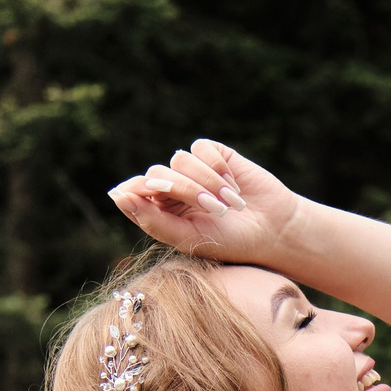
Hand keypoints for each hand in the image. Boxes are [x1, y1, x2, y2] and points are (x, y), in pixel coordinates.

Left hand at [108, 140, 306, 268]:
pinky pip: (201, 148)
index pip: (134, 192)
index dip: (137, 191)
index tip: (151, 194)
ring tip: (230, 204)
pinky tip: (234, 185)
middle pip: (158, 175)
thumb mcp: (189, 238)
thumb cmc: (230, 242)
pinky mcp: (213, 155)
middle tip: (215, 210)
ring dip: (207, 182)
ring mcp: (192, 170)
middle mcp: (172, 189)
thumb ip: (152, 220)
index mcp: (160, 211)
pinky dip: (217, 167)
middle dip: (186, 190)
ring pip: (180, 160)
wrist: (273, 229)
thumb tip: (117, 194)